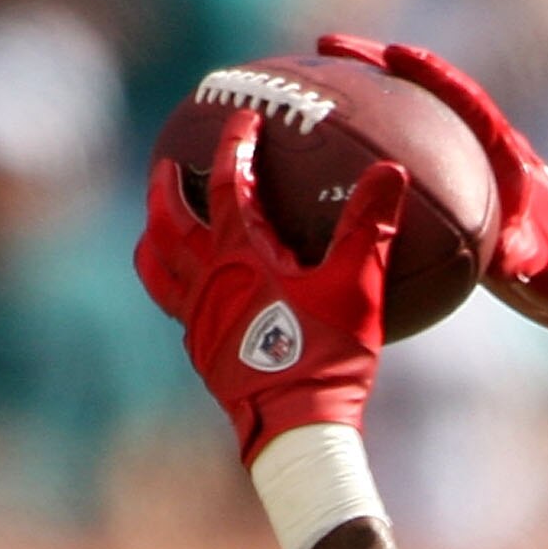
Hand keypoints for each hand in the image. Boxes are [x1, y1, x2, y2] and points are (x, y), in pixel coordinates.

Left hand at [134, 108, 404, 458]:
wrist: (295, 429)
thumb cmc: (327, 356)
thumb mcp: (357, 286)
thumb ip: (370, 226)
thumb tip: (392, 171)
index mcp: (241, 253)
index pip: (232, 182)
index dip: (239, 144)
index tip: (245, 119)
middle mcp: (208, 279)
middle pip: (169, 220)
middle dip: (167, 186)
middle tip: (169, 165)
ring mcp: (199, 318)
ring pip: (158, 267)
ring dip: (156, 239)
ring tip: (160, 226)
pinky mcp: (202, 353)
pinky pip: (178, 308)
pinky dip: (177, 286)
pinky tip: (195, 291)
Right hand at [318, 34, 547, 332]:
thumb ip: (530, 257)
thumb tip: (512, 261)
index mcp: (508, 155)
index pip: (468, 103)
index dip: (435, 77)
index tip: (397, 54)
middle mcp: (481, 148)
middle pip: (424, 93)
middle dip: (377, 64)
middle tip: (328, 45)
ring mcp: (461, 161)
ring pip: (406, 117)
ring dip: (362, 94)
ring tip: (308, 78)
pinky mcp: (447, 180)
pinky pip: (399, 153)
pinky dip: (364, 144)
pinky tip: (319, 148)